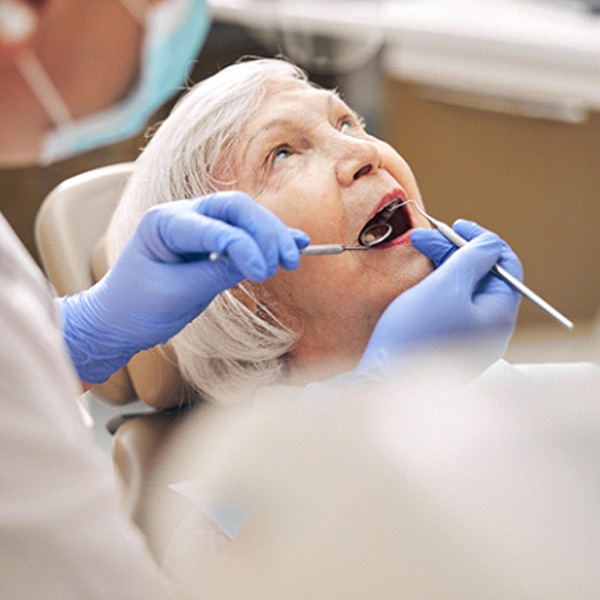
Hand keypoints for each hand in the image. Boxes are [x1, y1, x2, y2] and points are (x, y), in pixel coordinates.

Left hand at [60, 192, 308, 382]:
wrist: (117, 319)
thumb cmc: (135, 307)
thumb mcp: (175, 294)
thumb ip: (215, 275)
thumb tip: (257, 263)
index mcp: (164, 223)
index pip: (216, 228)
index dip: (245, 248)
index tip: (264, 273)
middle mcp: (183, 215)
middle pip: (236, 208)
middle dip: (266, 232)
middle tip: (286, 262)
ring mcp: (198, 225)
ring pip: (245, 217)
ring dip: (272, 235)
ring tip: (295, 256)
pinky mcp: (210, 242)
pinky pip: (245, 233)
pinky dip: (269, 239)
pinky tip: (295, 243)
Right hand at [357, 220, 521, 376]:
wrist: (385, 378)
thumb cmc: (415, 335)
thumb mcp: (446, 287)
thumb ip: (472, 259)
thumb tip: (491, 243)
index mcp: (498, 314)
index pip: (505, 266)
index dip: (483, 241)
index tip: (458, 226)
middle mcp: (488, 326)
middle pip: (481, 275)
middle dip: (455, 251)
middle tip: (425, 236)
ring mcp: (468, 334)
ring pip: (462, 288)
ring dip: (443, 264)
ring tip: (416, 249)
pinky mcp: (447, 339)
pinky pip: (449, 303)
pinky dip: (437, 284)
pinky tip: (419, 276)